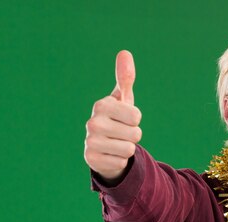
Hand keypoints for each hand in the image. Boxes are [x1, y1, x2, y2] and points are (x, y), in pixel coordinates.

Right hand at [84, 50, 141, 182]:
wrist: (102, 147)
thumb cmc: (116, 120)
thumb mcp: (122, 100)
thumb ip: (125, 78)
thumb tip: (125, 52)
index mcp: (101, 105)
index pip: (136, 116)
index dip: (135, 120)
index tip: (125, 119)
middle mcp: (93, 123)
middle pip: (135, 134)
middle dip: (133, 136)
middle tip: (121, 133)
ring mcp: (90, 142)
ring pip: (129, 149)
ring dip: (127, 149)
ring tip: (116, 144)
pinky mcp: (92, 160)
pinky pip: (121, 162)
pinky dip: (120, 160)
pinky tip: (110, 155)